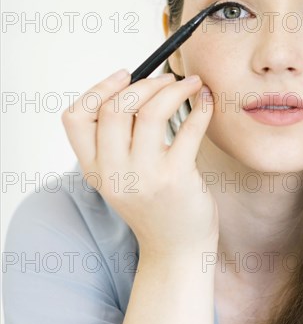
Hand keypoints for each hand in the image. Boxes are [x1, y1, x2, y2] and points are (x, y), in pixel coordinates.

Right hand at [62, 70, 218, 256]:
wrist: (176, 249)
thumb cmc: (156, 205)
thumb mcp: (124, 177)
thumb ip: (122, 141)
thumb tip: (144, 86)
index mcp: (95, 169)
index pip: (75, 118)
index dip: (98, 88)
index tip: (125, 74)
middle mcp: (113, 172)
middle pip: (115, 108)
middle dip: (146, 82)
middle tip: (169, 77)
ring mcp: (144, 177)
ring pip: (151, 112)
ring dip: (174, 89)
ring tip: (192, 83)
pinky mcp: (176, 178)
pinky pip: (188, 129)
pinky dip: (200, 107)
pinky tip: (206, 101)